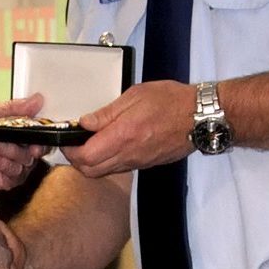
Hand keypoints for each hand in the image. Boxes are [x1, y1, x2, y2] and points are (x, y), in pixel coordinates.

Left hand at [0, 94, 48, 192]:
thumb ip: (13, 107)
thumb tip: (35, 100)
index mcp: (21, 130)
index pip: (41, 130)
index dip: (43, 131)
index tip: (38, 129)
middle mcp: (22, 147)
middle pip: (40, 148)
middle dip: (34, 146)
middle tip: (28, 145)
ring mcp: (17, 163)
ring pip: (27, 160)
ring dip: (11, 152)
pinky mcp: (11, 178)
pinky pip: (17, 173)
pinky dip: (5, 165)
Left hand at [63, 80, 195, 177]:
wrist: (200, 117)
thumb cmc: (170, 100)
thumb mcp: (135, 95)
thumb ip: (107, 112)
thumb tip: (85, 123)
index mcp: (123, 136)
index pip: (85, 157)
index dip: (70, 150)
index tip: (67, 137)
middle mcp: (129, 154)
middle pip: (90, 171)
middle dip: (75, 159)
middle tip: (73, 141)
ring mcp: (138, 162)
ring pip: (104, 172)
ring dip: (90, 162)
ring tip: (89, 142)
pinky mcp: (146, 164)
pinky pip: (119, 168)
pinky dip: (106, 161)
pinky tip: (108, 145)